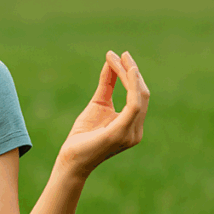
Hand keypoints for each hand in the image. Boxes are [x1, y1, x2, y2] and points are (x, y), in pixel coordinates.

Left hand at [58, 50, 149, 177]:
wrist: (71, 160)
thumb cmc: (83, 136)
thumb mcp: (97, 104)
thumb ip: (107, 85)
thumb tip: (111, 63)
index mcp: (132, 125)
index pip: (138, 96)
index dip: (131, 75)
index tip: (119, 56)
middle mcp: (136, 130)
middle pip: (142, 94)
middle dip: (132, 72)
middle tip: (121, 54)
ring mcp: (131, 133)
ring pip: (139, 96)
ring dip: (130, 75)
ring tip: (121, 58)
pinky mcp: (121, 132)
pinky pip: (133, 105)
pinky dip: (131, 86)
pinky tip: (125, 71)